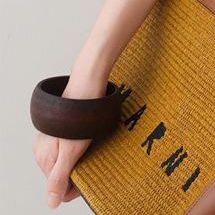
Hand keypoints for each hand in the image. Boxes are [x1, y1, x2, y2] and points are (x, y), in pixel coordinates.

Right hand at [31, 75, 107, 208]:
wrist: (86, 88)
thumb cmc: (79, 120)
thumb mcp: (70, 152)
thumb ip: (59, 178)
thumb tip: (51, 203)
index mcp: (42, 158)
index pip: (57, 186)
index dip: (74, 187)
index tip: (90, 181)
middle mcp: (43, 149)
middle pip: (61, 173)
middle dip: (78, 172)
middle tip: (94, 162)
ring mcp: (51, 138)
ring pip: (66, 160)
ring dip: (80, 160)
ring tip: (93, 151)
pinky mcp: (61, 129)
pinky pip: (69, 147)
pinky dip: (80, 149)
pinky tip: (90, 142)